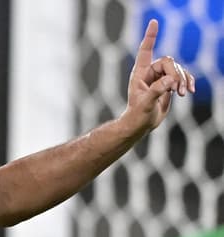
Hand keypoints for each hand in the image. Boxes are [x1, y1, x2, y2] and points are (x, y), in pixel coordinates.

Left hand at [123, 19, 194, 133]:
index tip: (154, 22)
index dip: (150, 36)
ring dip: (184, 80)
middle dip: (177, 74)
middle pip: (169, 62)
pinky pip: (182, 77)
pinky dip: (188, 82)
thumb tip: (170, 81)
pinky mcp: (168, 84)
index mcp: (140, 73)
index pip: (145, 51)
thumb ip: (156, 91)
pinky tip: (190, 91)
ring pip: (178, 69)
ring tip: (183, 94)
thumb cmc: (137, 115)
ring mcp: (160, 78)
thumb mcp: (145, 104)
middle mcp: (150, 73)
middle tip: (178, 90)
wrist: (141, 125)